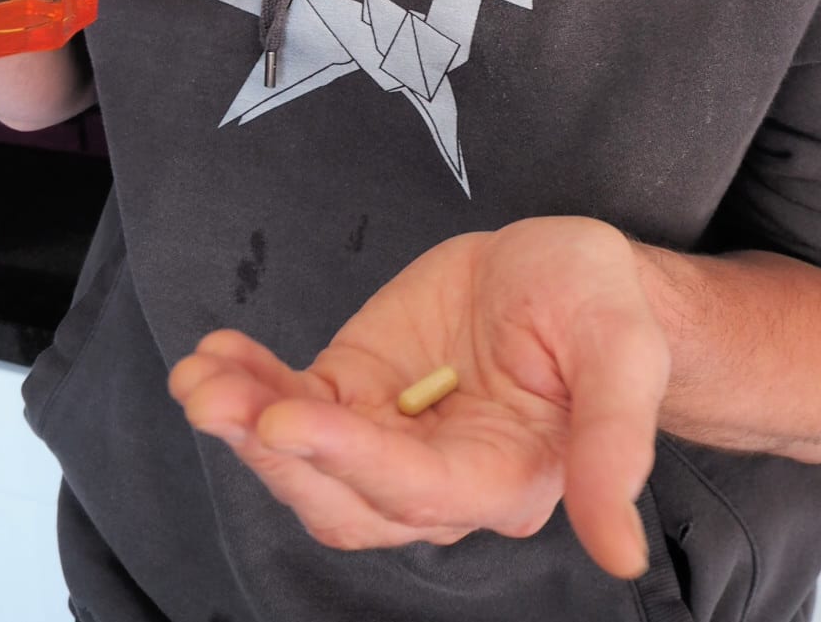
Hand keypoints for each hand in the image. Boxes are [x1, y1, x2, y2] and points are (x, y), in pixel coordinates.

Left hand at [168, 218, 667, 578]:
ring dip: (244, 424)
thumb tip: (620, 551)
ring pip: (305, 464)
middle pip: (344, 496)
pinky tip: (215, 354)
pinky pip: (294, 405)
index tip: (284, 419)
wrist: (564, 269)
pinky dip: (249, 384)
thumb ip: (613, 445)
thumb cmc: (602, 305)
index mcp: (506, 479)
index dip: (348, 460)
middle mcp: (440, 478)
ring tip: (199, 377)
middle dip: (274, 453)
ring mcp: (390, 436)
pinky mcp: (357, 392)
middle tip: (216, 398)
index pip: (417, 489)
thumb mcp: (622, 351)